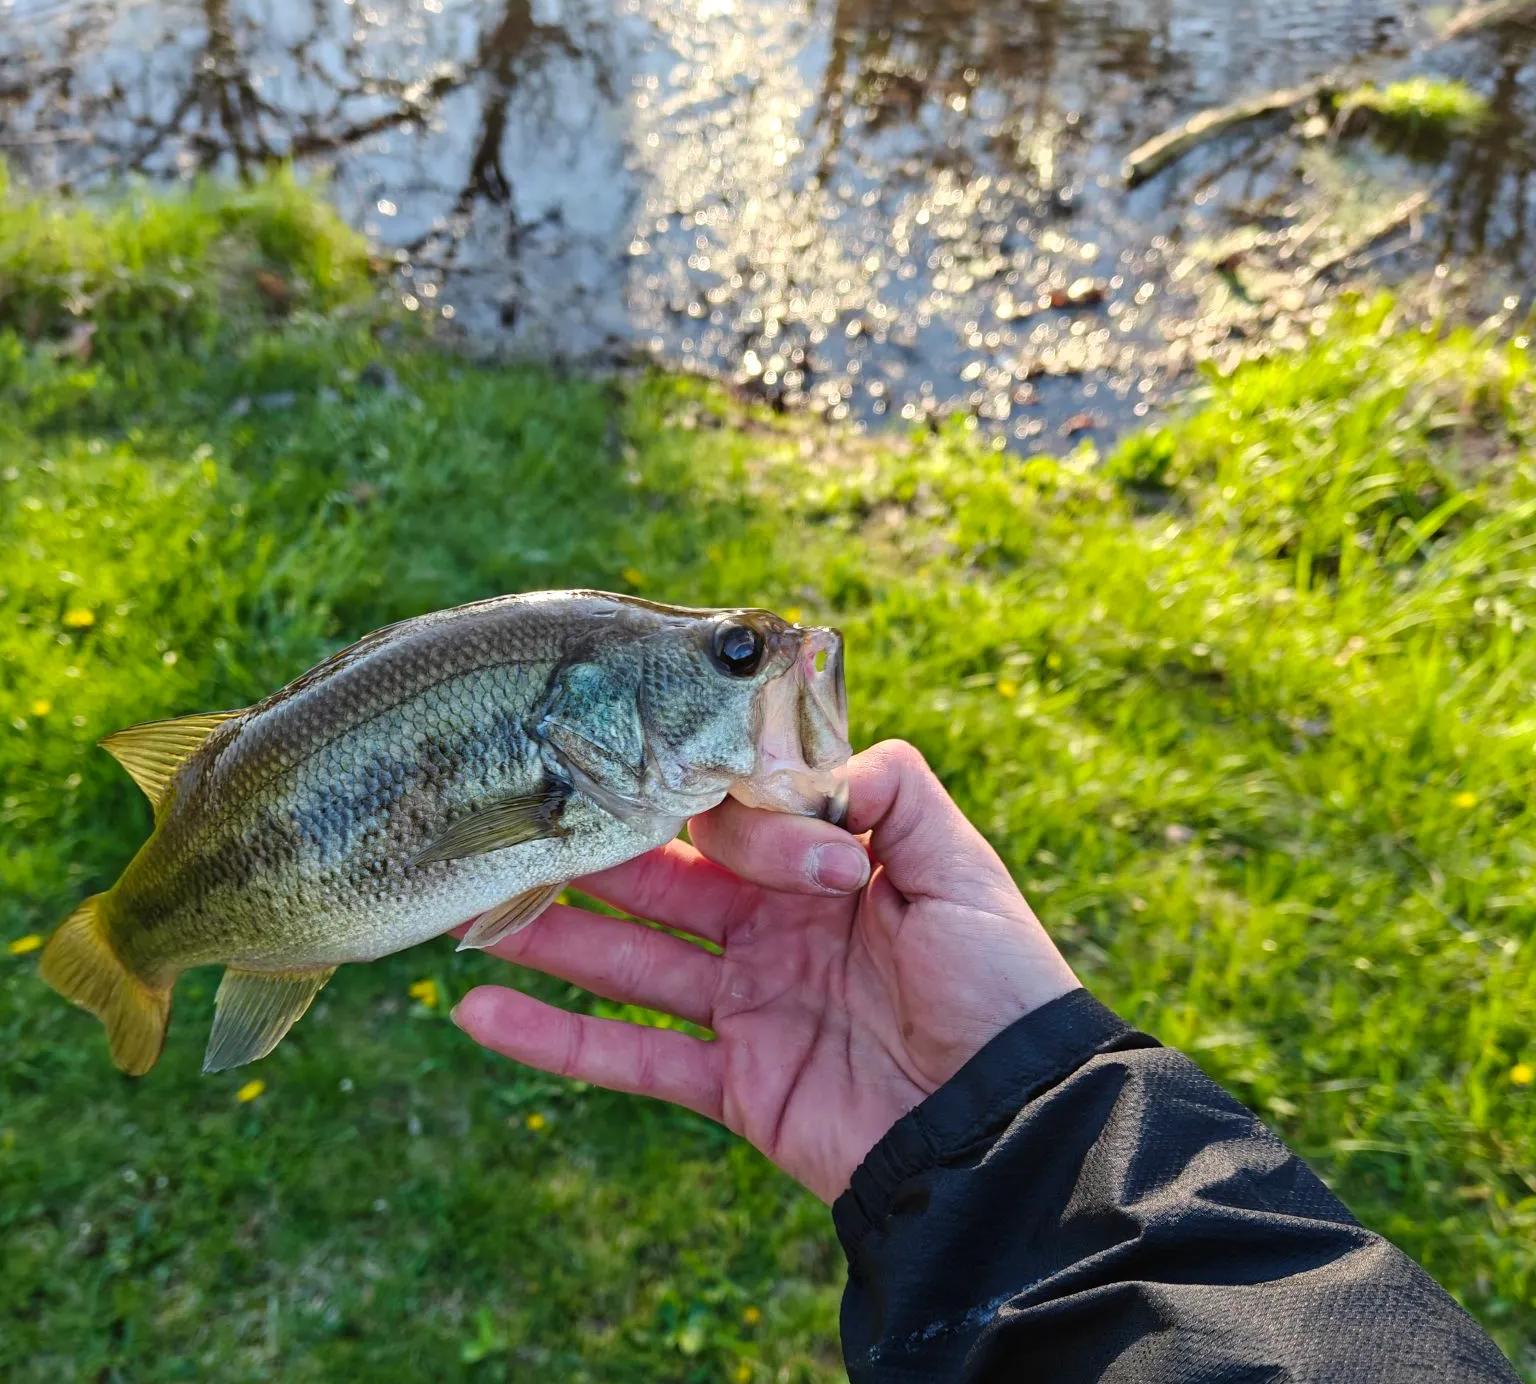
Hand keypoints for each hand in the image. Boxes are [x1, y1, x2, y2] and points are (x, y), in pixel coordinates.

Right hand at [451, 740, 1078, 1203]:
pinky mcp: (733, 1082)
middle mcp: (774, 927)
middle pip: (660, 883)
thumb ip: (891, 790)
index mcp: (822, 868)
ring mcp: (748, 1005)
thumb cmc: (1000, 987)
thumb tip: (799, 760)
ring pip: (628, 962)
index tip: (662, 792)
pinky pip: (631, 1058)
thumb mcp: (960, 868)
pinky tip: (481, 1016)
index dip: (701, 807)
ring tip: (466, 909)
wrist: (1009, 1129)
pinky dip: (557, 1042)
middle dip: (585, 856)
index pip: (732, 819)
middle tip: (504, 822)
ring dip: (550, 938)